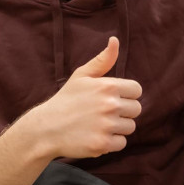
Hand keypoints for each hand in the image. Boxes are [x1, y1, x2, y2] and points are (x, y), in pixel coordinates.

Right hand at [24, 37, 141, 158]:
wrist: (46, 128)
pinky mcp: (103, 144)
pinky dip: (111, 142)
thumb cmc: (66, 99)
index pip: (137, 90)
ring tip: (98, 124)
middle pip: (136, 109)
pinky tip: (96, 135)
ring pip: (130, 127)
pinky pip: (121, 143)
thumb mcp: (82, 76)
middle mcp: (110, 105)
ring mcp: (107, 126)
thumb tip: (115, 40)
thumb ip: (102, 60)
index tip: (113, 99)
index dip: (126, 95)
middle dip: (123, 112)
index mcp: (108, 86)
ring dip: (117, 127)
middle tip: (103, 113)